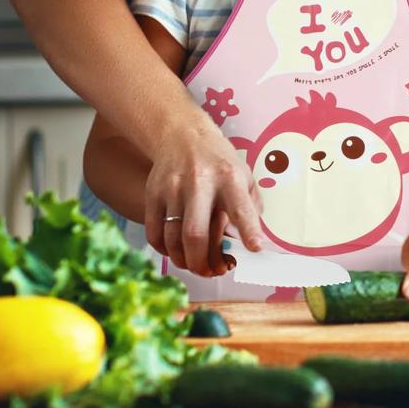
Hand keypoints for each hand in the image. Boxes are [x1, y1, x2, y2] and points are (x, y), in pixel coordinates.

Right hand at [144, 114, 264, 276]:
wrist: (182, 135)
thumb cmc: (218, 160)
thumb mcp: (243, 173)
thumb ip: (251, 205)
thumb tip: (254, 241)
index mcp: (229, 176)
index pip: (240, 207)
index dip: (248, 230)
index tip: (255, 249)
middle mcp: (200, 182)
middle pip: (195, 233)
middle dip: (202, 261)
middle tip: (210, 272)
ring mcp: (173, 188)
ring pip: (172, 238)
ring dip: (183, 260)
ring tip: (194, 265)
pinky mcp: (153, 193)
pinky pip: (154, 233)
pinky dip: (165, 250)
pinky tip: (176, 251)